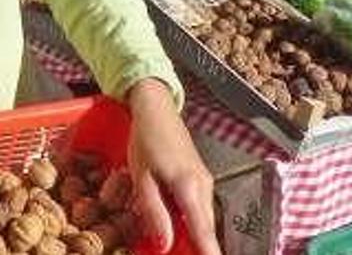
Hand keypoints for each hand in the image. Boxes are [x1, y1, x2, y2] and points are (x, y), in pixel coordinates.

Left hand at [126, 78, 220, 254]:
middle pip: (206, 227)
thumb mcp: (142, 179)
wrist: (156, 110)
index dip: (210, 251)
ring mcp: (205, 181)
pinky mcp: (200, 178)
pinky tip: (180, 227)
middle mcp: (203, 185)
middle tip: (188, 252)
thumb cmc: (146, 141)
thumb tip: (165, 244)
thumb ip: (154, 212)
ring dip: (195, 235)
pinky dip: (193, 221)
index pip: (204, 230)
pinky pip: (199, 207)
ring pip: (204, 218)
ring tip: (183, 246)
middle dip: (201, 246)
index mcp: (189, 186)